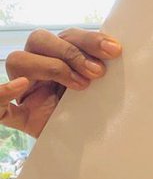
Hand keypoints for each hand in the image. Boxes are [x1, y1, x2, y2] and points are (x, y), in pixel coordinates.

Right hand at [1, 29, 121, 138]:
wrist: (88, 143)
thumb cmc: (96, 110)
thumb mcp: (103, 87)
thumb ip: (103, 69)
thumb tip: (116, 52)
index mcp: (59, 54)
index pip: (67, 35)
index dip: (90, 40)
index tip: (114, 51)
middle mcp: (38, 65)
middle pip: (39, 38)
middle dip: (71, 52)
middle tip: (97, 72)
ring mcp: (24, 88)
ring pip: (17, 60)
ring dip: (49, 67)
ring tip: (80, 85)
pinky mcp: (18, 114)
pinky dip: (2, 92)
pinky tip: (21, 86)